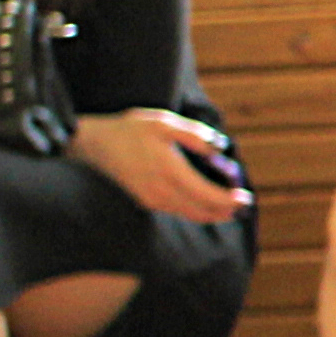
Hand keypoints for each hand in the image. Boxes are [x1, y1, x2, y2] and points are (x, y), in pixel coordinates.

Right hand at [75, 107, 251, 225]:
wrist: (90, 146)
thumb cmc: (127, 131)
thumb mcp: (162, 122)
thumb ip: (194, 135)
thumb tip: (219, 147)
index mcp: (170, 172)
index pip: (208, 196)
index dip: (230, 200)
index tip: (245, 197)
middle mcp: (161, 192)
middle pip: (201, 212)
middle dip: (225, 211)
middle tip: (242, 205)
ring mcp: (151, 200)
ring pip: (189, 214)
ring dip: (210, 213)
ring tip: (227, 206)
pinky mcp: (143, 202)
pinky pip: (176, 211)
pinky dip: (193, 210)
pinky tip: (201, 202)